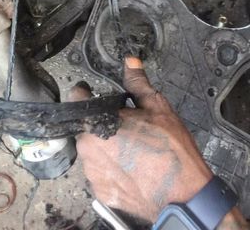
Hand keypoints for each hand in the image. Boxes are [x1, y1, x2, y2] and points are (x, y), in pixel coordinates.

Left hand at [72, 58, 212, 223]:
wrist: (184, 196)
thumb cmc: (171, 151)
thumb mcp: (157, 106)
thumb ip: (137, 82)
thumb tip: (130, 62)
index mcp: (96, 124)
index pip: (76, 99)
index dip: (84, 92)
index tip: (90, 90)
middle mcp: (88, 150)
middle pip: (85, 126)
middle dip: (100, 122)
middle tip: (124, 123)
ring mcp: (93, 174)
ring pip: (92, 151)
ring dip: (105, 146)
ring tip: (131, 147)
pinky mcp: (102, 192)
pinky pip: (101, 173)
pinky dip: (112, 167)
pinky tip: (131, 166)